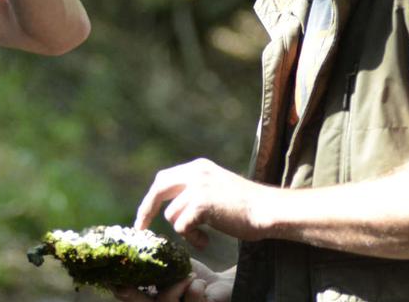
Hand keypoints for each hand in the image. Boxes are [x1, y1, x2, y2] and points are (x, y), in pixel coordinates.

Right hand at [111, 260, 234, 301]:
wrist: (218, 286)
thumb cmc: (188, 277)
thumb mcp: (169, 266)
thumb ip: (154, 260)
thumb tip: (137, 235)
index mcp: (150, 297)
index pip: (129, 295)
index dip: (119, 288)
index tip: (112, 280)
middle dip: (132, 296)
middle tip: (124, 286)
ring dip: (176, 286)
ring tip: (188, 275)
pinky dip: (196, 288)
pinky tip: (200, 283)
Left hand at [134, 159, 269, 246]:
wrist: (268, 210)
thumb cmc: (246, 206)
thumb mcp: (216, 188)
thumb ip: (195, 190)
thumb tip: (170, 204)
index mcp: (198, 167)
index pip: (164, 179)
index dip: (151, 197)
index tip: (143, 215)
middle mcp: (195, 172)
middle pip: (158, 189)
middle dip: (146, 209)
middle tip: (141, 228)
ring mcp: (197, 187)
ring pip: (172, 214)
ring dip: (185, 230)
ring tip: (203, 236)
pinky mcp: (201, 204)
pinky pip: (181, 226)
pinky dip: (192, 238)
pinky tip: (206, 240)